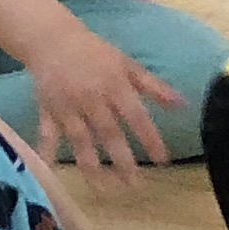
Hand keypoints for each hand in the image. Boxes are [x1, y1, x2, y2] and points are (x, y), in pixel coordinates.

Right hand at [26, 29, 179, 173]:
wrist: (52, 40)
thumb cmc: (96, 53)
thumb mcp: (127, 65)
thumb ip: (154, 87)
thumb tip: (183, 103)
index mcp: (115, 87)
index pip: (136, 116)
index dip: (149, 138)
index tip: (162, 160)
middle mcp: (92, 100)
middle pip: (109, 133)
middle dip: (122, 161)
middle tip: (135, 186)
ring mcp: (68, 107)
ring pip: (80, 140)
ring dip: (91, 166)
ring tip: (104, 189)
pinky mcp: (47, 111)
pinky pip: (47, 135)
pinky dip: (46, 153)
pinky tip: (48, 174)